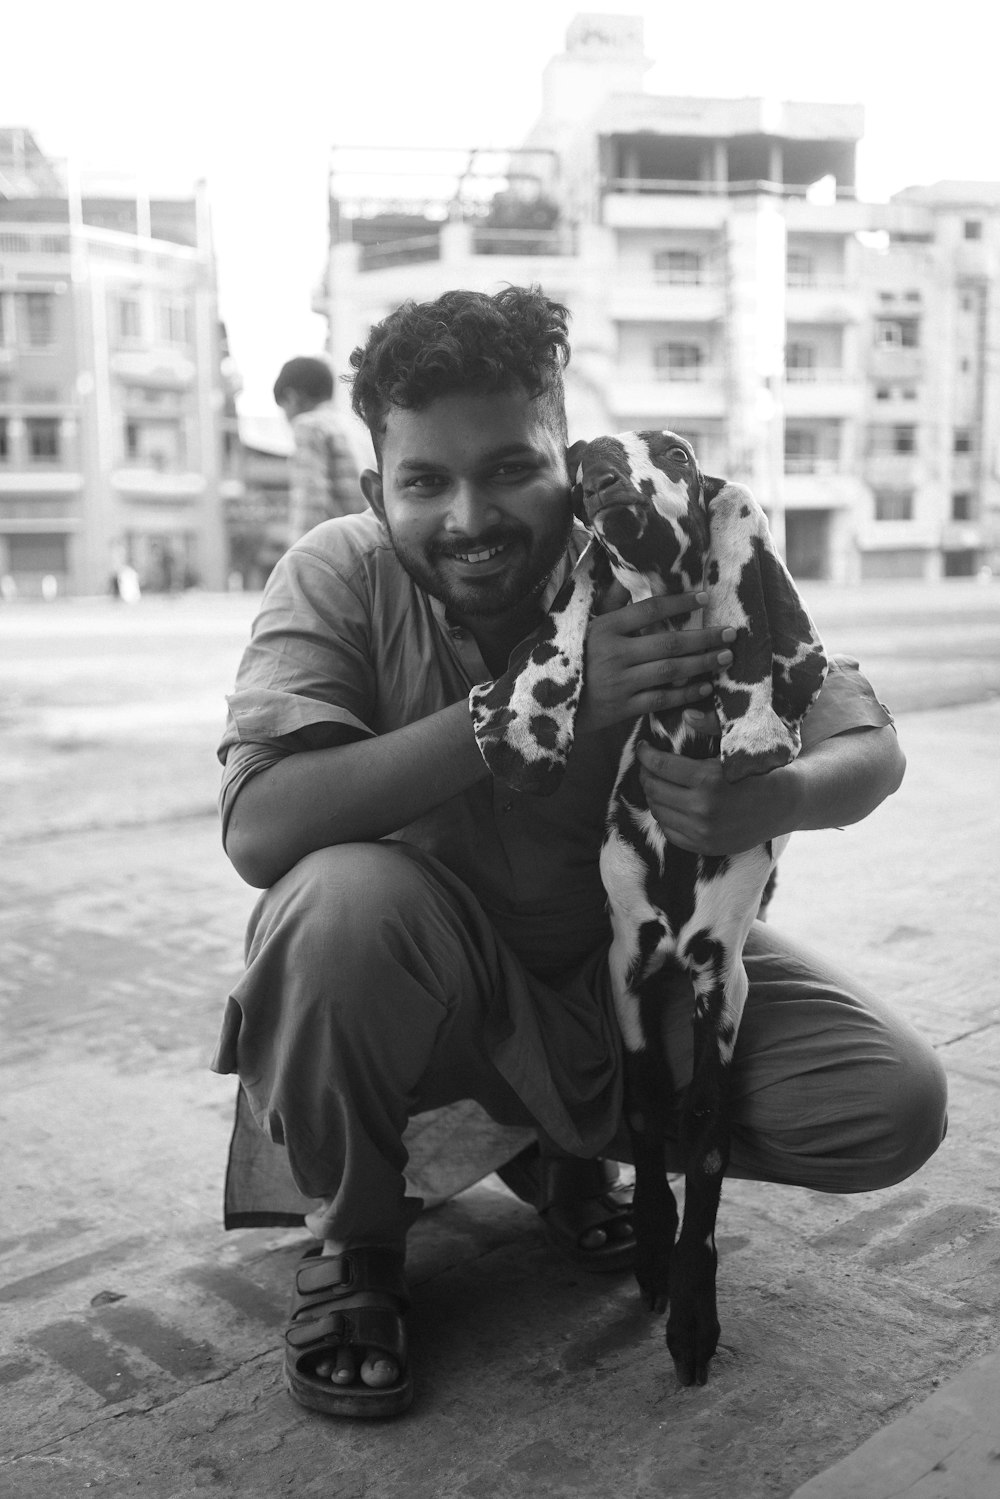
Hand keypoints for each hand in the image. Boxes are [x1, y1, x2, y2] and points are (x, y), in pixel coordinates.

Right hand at [577, 584, 735, 734]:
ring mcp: (619, 683)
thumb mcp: (586, 627)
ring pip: (670, 672)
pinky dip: (686, 694)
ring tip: (725, 657)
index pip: (648, 610)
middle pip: (668, 643)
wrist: (549, 703)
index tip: (705, 597)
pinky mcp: (622, 708)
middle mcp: (613, 654)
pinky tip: (705, 687)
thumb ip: (612, 604)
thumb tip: (628, 574)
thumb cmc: (574, 659)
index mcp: (604, 629)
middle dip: (704, 638)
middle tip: (731, 633)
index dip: (679, 603)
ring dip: (702, 664)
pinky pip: (661, 699)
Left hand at [635, 737, 800, 854]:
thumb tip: (685, 715)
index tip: (643, 747)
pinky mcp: (705, 846)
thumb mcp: (740, 743)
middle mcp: (702, 809)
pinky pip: (670, 831)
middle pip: (654, 789)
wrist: (787, 803)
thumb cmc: (763, 767)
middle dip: (645, 773)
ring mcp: (703, 832)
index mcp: (708, 780)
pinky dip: (665, 816)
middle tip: (647, 764)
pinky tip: (670, 803)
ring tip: (656, 782)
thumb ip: (712, 727)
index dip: (645, 754)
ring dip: (653, 794)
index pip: (659, 766)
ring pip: (659, 811)